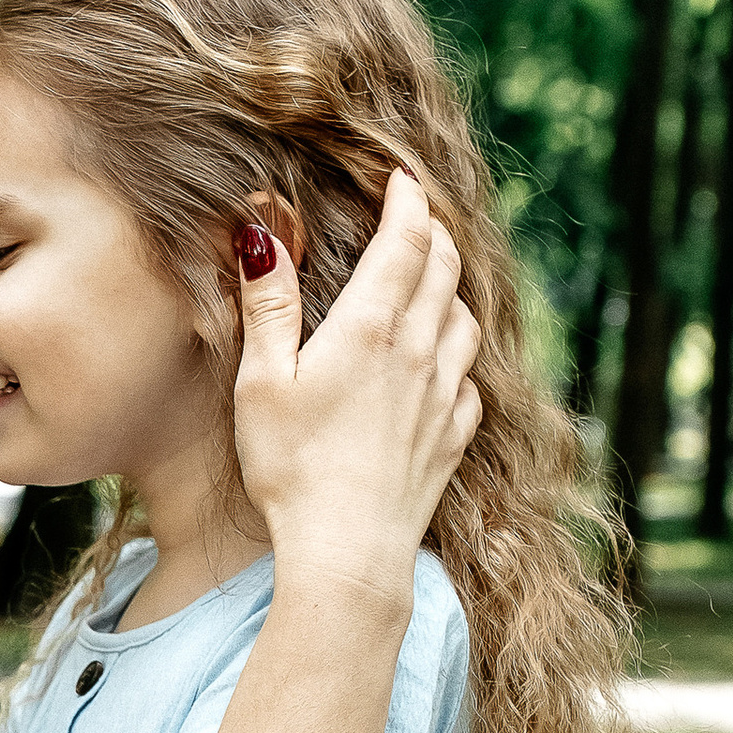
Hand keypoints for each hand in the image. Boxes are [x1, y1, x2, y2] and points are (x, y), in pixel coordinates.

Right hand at [232, 170, 481, 577]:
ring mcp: (445, 394)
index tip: (402, 179)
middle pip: (445, 267)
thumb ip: (268, 304)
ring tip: (431, 283)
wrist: (348, 552)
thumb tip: (262, 230)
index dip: (408, 199)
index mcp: (371, 328)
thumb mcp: (261, 382)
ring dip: (451, 288)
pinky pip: (471, 377)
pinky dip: (459, 353)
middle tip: (416, 219)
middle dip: (433, 232)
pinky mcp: (455, 436)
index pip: (406, 239)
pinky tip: (440, 362)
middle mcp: (420, 351)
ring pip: (466, 316)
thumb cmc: (292, 469)